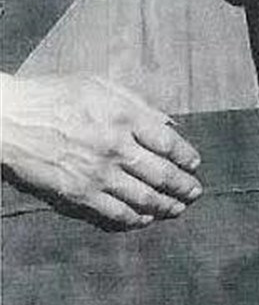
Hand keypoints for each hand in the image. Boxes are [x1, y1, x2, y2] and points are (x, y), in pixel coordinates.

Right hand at [1, 74, 201, 228]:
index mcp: (123, 116)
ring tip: (178, 208)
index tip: (194, 163)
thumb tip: (168, 122)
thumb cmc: (55, 95)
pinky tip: (145, 219)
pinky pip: (115, 213)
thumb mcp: (99, 84)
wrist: (9, 120)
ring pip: (144, 197)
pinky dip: (135, 219)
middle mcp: (115, 147)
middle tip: (195, 192)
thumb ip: (136, 103)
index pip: (168, 142)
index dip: (186, 156)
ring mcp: (97, 173)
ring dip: (166, 206)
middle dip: (183, 186)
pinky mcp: (78, 194)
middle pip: (162, 173)